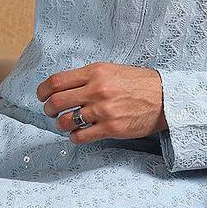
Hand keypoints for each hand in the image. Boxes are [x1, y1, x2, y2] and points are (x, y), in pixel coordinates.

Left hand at [35, 62, 167, 142]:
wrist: (165, 98)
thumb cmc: (138, 83)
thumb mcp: (112, 70)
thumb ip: (88, 77)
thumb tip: (64, 86)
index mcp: (95, 72)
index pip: (57, 81)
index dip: (43, 91)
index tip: (41, 96)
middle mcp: (97, 90)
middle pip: (57, 102)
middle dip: (48, 109)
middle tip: (51, 111)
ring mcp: (103, 110)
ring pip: (66, 121)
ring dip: (61, 124)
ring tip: (66, 124)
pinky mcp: (110, 128)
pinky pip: (81, 136)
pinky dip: (74, 137)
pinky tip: (78, 134)